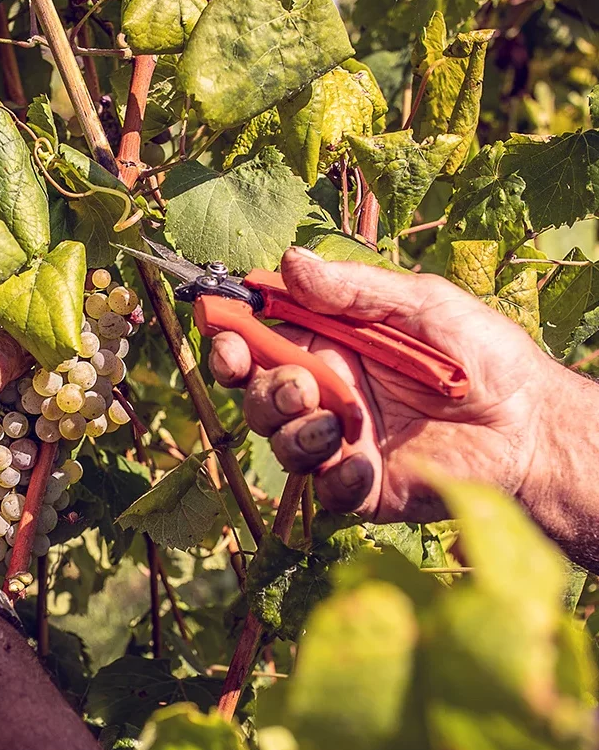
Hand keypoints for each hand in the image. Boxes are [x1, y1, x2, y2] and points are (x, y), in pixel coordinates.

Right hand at [209, 247, 566, 522]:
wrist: (528, 427)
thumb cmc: (480, 355)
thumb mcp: (418, 305)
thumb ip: (351, 290)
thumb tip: (291, 260)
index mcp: (329, 344)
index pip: (262, 339)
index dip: (232, 336)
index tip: (221, 329)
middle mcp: (326, 392)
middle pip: (257, 394)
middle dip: (261, 389)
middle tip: (299, 385)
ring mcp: (339, 441)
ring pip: (279, 441)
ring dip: (294, 430)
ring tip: (340, 423)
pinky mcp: (358, 485)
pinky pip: (323, 489)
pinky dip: (335, 475)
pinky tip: (367, 463)